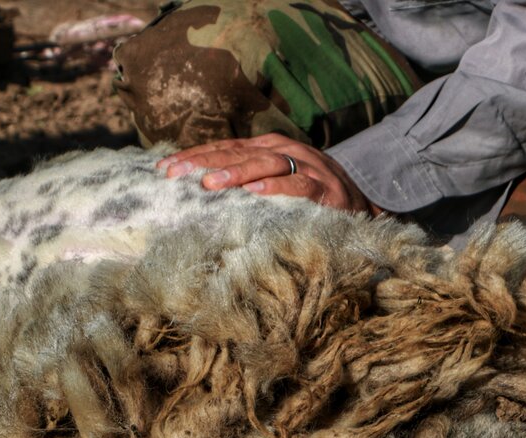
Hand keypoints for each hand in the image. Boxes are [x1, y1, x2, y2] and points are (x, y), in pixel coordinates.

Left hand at [157, 133, 380, 214]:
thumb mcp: (273, 182)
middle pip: (237, 151)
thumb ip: (244, 183)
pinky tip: (255, 194)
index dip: (194, 156)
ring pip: (264, 164)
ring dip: (235, 172)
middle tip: (174, 175)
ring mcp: (305, 166)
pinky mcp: (324, 188)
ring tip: (209, 184)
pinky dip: (275, 188)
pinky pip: (297, 185)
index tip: (163, 169)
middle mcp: (283, 150)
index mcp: (267, 147)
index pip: (224, 148)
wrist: (362, 204)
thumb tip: (200, 193)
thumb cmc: (309, 197)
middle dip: (203, 162)